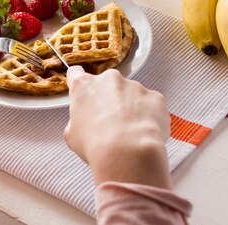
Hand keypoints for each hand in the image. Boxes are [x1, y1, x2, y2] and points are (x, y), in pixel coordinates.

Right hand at [64, 66, 171, 188]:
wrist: (128, 153)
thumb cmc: (97, 144)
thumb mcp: (72, 134)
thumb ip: (78, 119)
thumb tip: (85, 123)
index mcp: (84, 85)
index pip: (76, 73)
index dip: (80, 84)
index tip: (84, 91)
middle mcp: (109, 79)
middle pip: (107, 84)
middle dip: (109, 98)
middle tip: (110, 121)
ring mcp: (134, 86)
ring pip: (131, 94)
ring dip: (130, 107)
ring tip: (130, 132)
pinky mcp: (155, 97)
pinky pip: (151, 104)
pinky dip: (149, 115)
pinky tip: (144, 132)